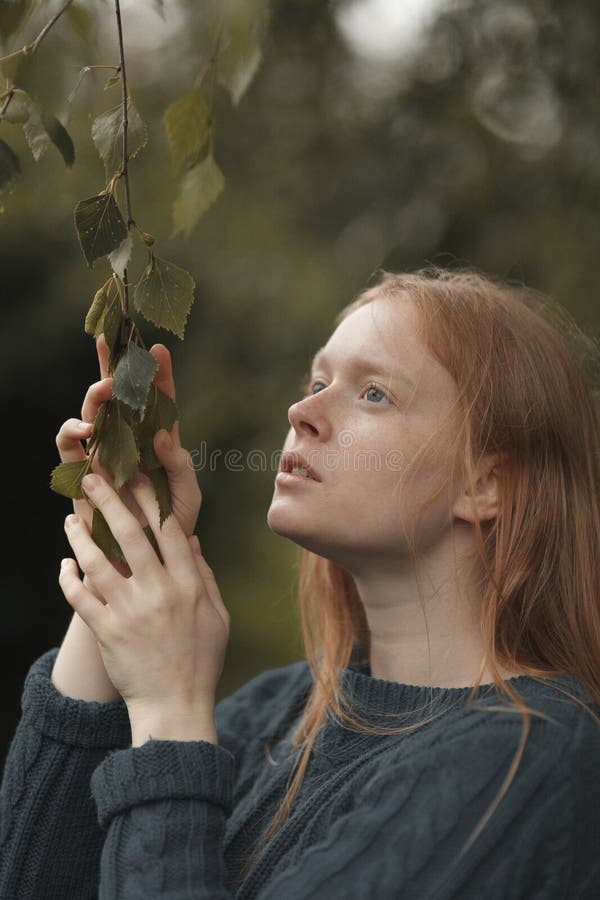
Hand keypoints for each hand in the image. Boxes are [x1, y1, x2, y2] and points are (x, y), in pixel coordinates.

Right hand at [55, 334, 201, 543]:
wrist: (146, 564)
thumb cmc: (171, 530)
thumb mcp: (186, 495)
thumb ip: (179, 465)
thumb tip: (160, 434)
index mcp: (158, 444)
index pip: (159, 402)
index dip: (158, 375)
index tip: (159, 348)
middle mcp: (128, 444)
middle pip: (118, 398)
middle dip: (113, 367)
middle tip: (115, 345)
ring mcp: (103, 456)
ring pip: (91, 414)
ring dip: (95, 395)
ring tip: (106, 388)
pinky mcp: (82, 474)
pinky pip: (69, 447)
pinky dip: (72, 432)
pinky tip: (87, 429)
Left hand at [58, 472, 229, 726]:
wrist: (175, 706)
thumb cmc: (200, 661)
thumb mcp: (217, 616)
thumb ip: (204, 575)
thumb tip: (189, 539)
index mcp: (188, 584)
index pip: (168, 529)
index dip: (151, 498)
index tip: (138, 475)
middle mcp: (159, 591)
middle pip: (130, 535)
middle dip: (108, 501)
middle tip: (91, 478)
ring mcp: (130, 612)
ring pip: (98, 562)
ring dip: (79, 537)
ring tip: (69, 520)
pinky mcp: (107, 632)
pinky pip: (80, 599)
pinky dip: (68, 579)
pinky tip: (63, 564)